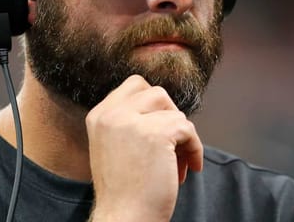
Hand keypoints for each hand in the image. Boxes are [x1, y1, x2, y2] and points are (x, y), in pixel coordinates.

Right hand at [86, 75, 203, 221]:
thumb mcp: (114, 146)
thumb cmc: (124, 191)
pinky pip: (187, 128)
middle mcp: (110, 114)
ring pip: (173, 110)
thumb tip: (163, 108)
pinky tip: (189, 169)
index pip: (134, 86)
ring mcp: (131, 121)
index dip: (154, 106)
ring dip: (182, 136)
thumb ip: (129, 122)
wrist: (123, 219)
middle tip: (171, 145)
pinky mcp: (155, 133)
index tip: (160, 131)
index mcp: (99, 115)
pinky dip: (194, 148)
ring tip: (176, 163)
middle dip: (170, 116)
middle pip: (155, 92)